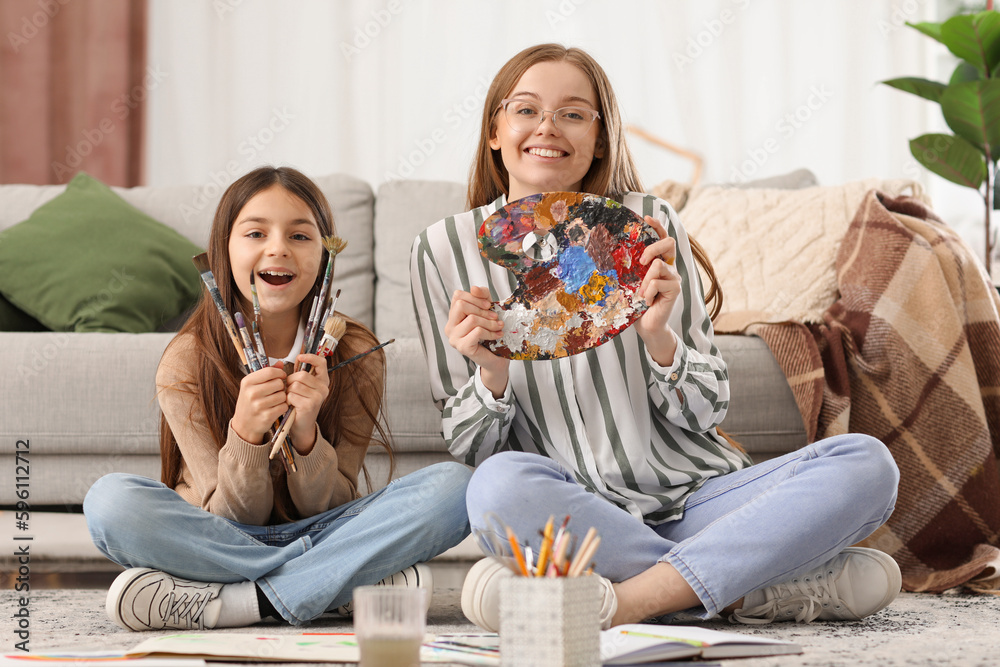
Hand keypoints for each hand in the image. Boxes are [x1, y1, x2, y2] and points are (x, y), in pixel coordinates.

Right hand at [232, 363, 288, 444]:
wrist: (244, 424)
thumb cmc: (250, 402)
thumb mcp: (252, 385)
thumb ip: (267, 373)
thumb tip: (280, 362)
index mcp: (247, 382)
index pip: (270, 372)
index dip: (280, 373)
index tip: (281, 376)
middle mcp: (251, 393)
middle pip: (278, 383)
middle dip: (281, 386)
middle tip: (276, 390)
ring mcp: (258, 405)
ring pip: (282, 395)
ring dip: (282, 397)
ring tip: (275, 400)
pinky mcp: (266, 416)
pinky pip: (283, 406)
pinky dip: (283, 407)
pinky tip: (276, 407)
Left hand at [285, 352, 329, 452]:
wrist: (302, 425)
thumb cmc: (299, 403)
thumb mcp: (302, 386)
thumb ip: (301, 373)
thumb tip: (298, 357)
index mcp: (323, 380)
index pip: (321, 362)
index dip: (310, 357)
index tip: (300, 357)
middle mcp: (324, 388)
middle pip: (302, 374)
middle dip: (291, 380)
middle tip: (290, 389)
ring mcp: (318, 397)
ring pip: (295, 384)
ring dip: (288, 391)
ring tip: (291, 398)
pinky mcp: (310, 405)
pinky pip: (292, 395)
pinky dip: (287, 399)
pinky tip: (291, 405)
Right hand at [445, 285, 509, 397]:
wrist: (496, 358)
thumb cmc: (491, 333)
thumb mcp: (488, 310)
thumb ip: (482, 297)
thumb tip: (474, 288)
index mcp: (453, 316)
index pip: (457, 296)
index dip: (475, 297)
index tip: (488, 305)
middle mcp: (450, 326)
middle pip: (461, 305)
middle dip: (482, 309)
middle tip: (495, 316)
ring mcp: (454, 338)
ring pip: (471, 319)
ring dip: (490, 322)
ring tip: (499, 326)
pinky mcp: (462, 347)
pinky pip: (477, 332)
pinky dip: (490, 332)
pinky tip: (497, 335)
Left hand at [633, 215, 680, 365]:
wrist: (647, 326)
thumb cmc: (636, 304)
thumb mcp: (630, 282)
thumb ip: (630, 269)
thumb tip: (609, 254)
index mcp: (659, 262)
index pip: (663, 238)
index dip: (658, 226)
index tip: (647, 217)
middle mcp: (670, 267)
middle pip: (669, 242)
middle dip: (652, 248)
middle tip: (641, 262)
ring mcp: (674, 277)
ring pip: (659, 264)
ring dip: (645, 280)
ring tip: (641, 293)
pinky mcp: (675, 289)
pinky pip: (658, 282)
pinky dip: (648, 292)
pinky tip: (647, 302)